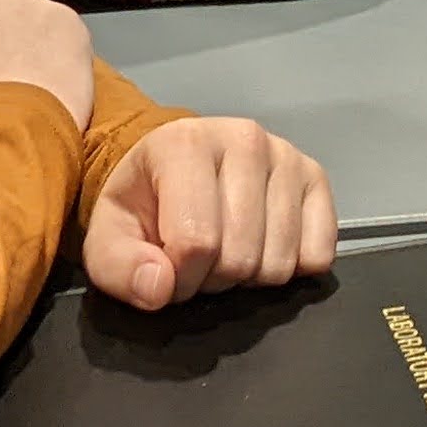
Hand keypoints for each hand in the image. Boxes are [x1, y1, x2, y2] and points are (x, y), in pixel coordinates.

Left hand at [83, 116, 337, 309]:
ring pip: (278, 263)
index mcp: (186, 143)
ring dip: (248, 277)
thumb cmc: (142, 203)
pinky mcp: (317, 177)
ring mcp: (288, 156)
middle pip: (240, 257)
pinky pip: (318, 254)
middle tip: (196, 260)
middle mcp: (246, 139)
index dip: (178, 278)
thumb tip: (160, 288)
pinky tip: (262, 246)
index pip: (196, 244)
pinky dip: (290, 267)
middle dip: (213, 277)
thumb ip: (120, 268)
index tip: (165, 267)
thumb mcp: (108, 238)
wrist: (170, 169)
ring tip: (226, 249)